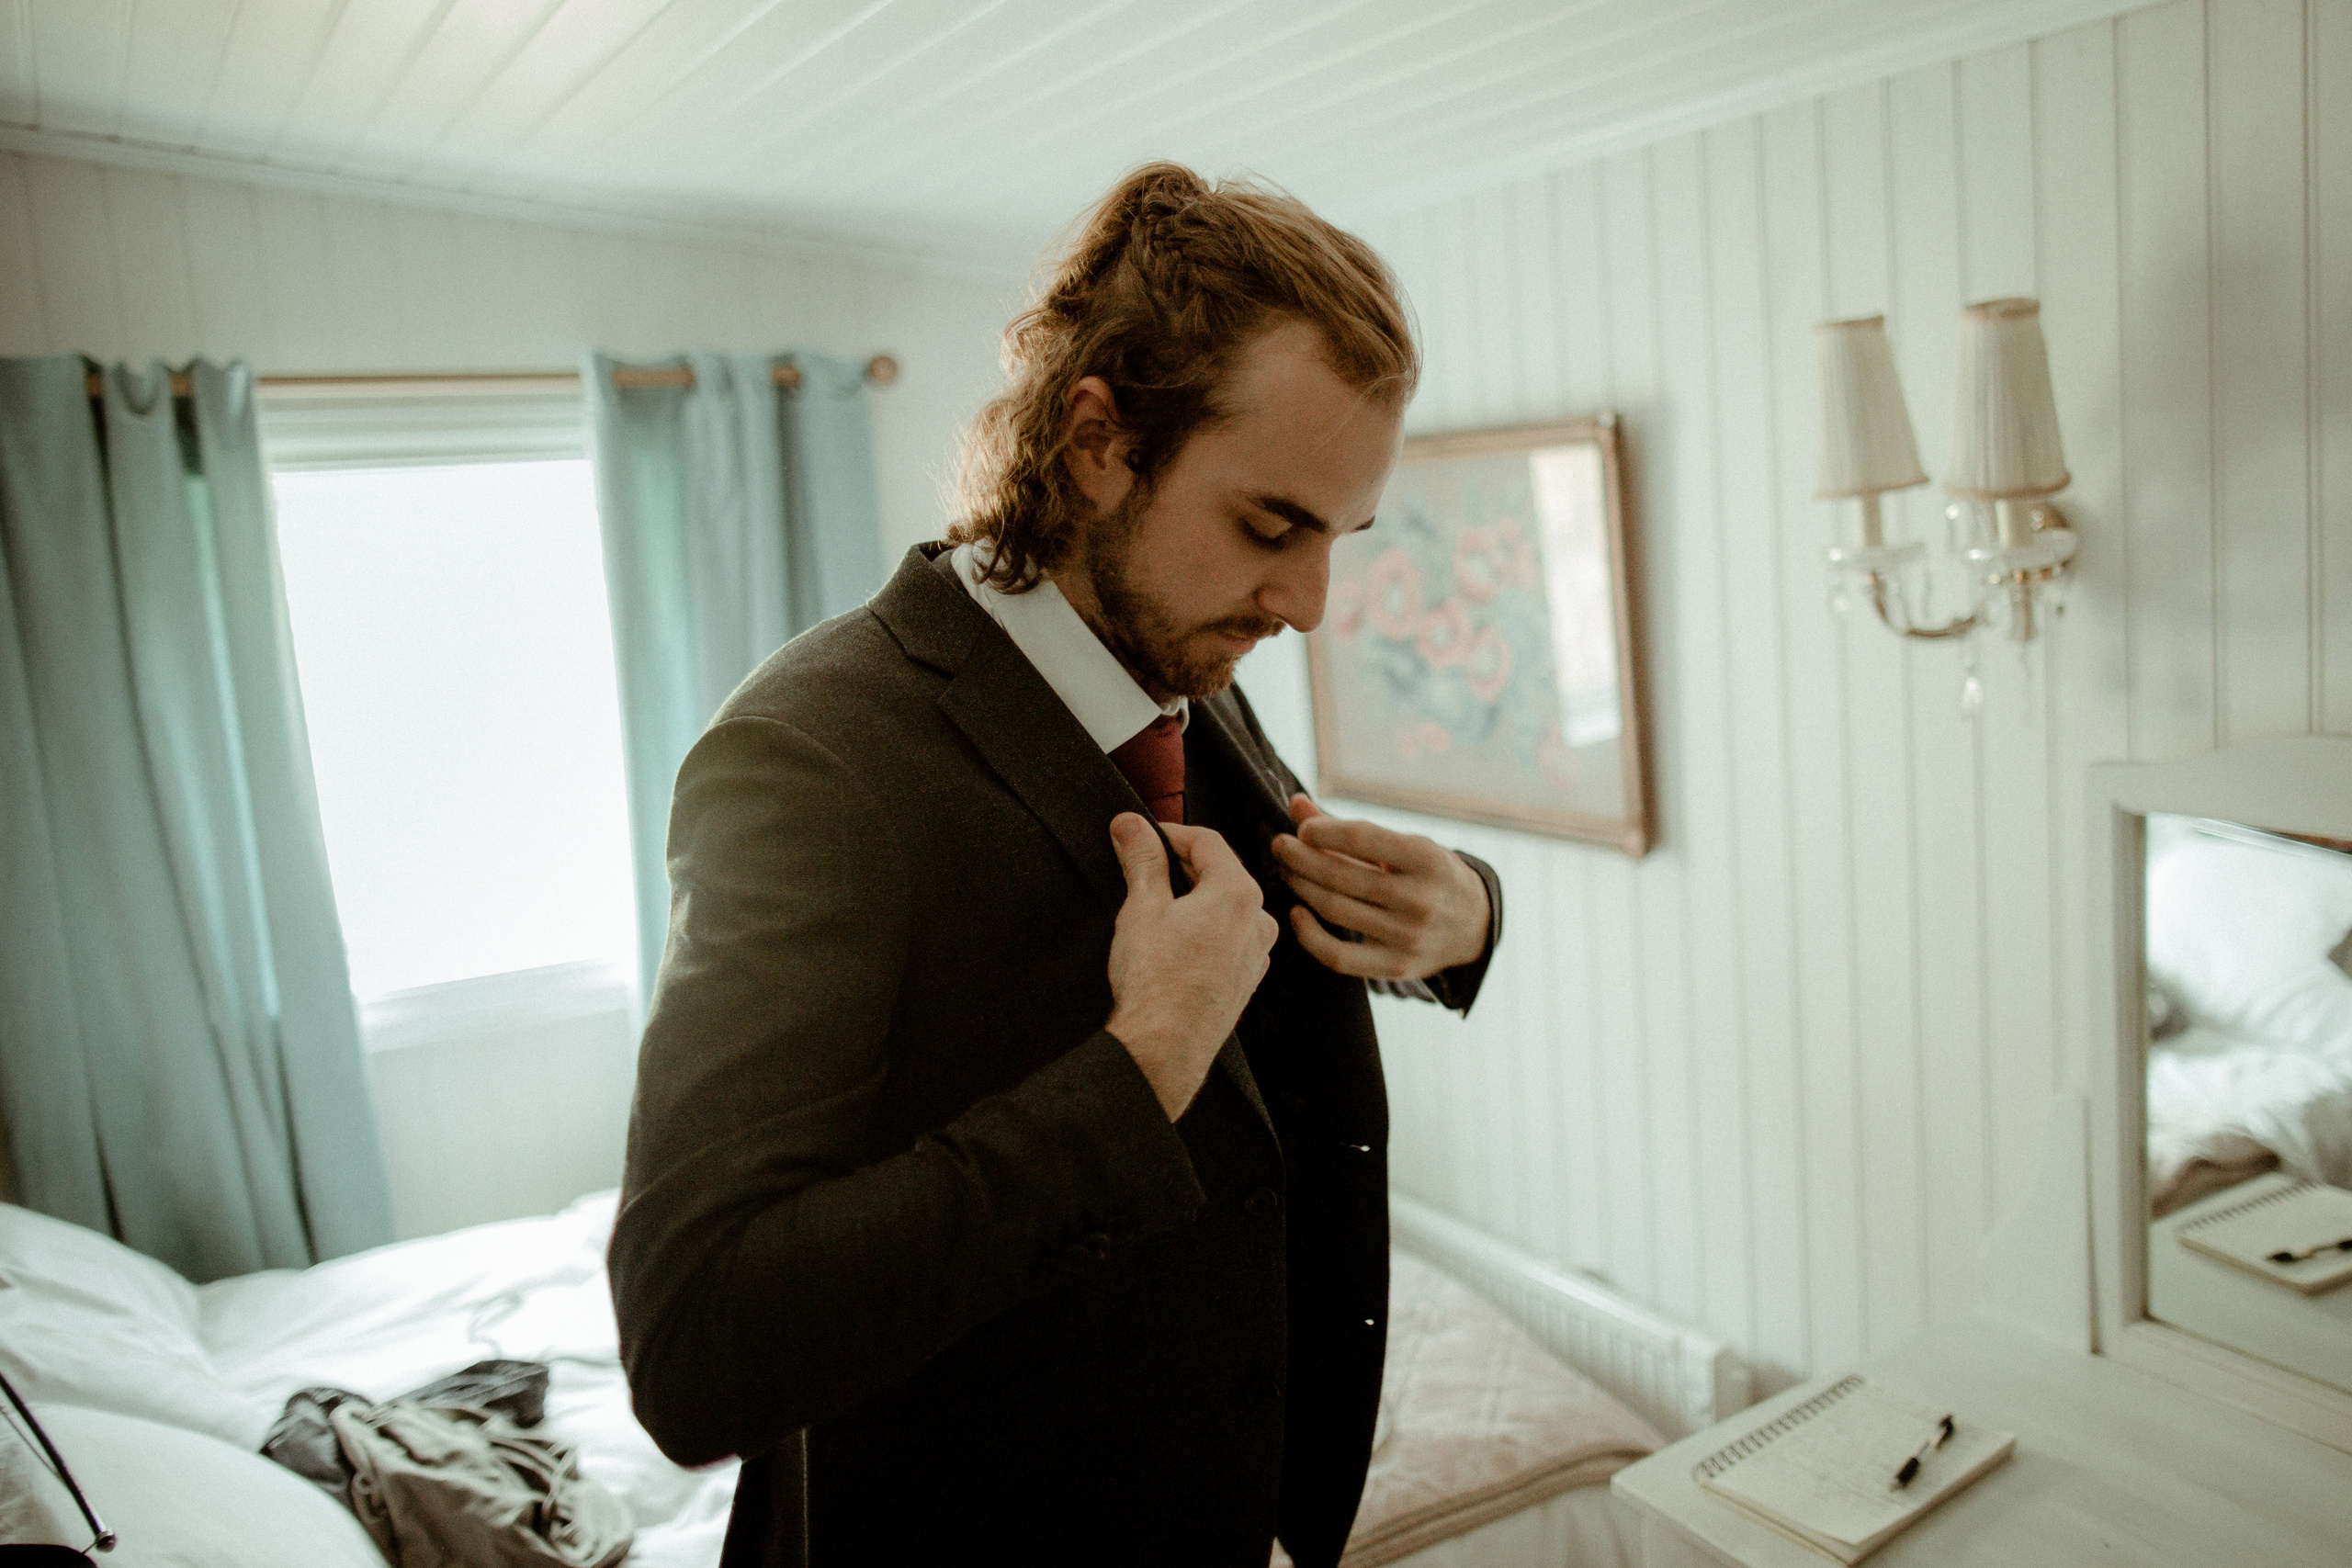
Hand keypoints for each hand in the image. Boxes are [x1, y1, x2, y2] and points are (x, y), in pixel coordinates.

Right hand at [1104, 813, 1279, 1120]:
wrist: (1164, 1049)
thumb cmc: (1156, 982)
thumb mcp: (1142, 907)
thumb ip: (1142, 859)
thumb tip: (1131, 825)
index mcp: (1239, 894)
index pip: (1207, 840)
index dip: (1170, 831)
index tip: (1141, 835)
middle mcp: (1258, 921)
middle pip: (1220, 871)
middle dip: (1180, 864)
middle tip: (1141, 865)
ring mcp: (1256, 953)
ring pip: (1225, 906)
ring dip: (1193, 897)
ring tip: (1154, 905)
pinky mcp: (1246, 979)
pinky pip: (1229, 937)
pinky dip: (1204, 927)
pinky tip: (1174, 941)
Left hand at [1271, 794, 1490, 980]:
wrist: (1474, 926)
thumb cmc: (1430, 875)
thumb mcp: (1405, 845)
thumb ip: (1349, 829)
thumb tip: (1296, 804)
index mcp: (1427, 859)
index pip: (1362, 839)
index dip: (1322, 831)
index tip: (1302, 829)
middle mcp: (1420, 899)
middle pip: (1341, 876)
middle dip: (1301, 858)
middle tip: (1280, 846)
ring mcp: (1408, 937)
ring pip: (1335, 910)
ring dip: (1301, 887)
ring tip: (1287, 870)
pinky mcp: (1396, 967)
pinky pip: (1338, 957)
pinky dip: (1309, 935)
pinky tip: (1296, 912)